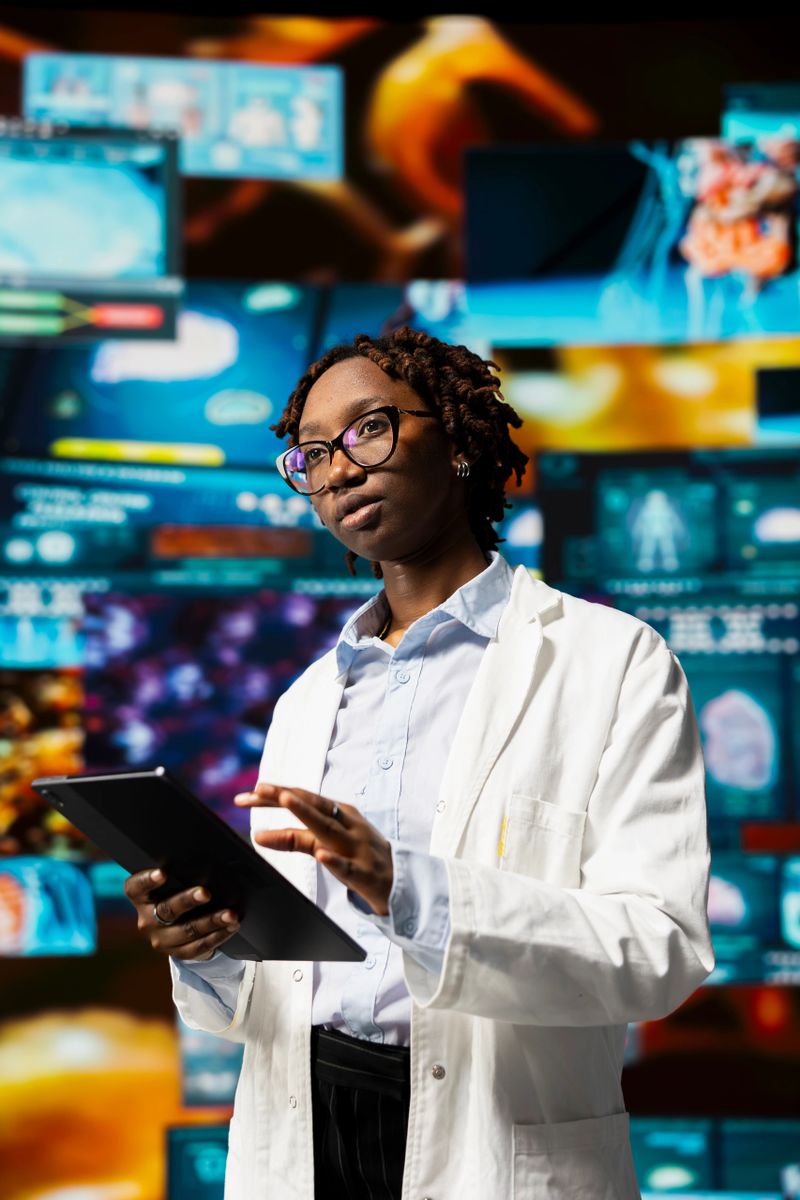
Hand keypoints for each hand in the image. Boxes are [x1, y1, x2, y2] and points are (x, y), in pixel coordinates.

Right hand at [123, 868, 240, 960]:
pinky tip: (231, 926)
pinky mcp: (177, 953)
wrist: (177, 925)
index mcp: (141, 898)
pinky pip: (199, 947)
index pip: (136, 887)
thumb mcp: (173, 883)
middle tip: (206, 893)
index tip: (162, 873)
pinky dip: (218, 936)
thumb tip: (208, 862)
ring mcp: (161, 940)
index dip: (147, 880)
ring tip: (230, 914)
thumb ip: (181, 874)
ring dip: (212, 921)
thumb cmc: (177, 891)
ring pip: (187, 930)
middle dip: (188, 900)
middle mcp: (146, 920)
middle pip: (166, 910)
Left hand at [235, 783, 392, 915]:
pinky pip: (348, 866)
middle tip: (259, 789)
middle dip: (286, 796)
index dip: (274, 795)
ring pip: (329, 828)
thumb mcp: (325, 840)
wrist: (398, 879)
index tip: (247, 793)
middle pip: (313, 806)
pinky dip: (335, 859)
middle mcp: (346, 823)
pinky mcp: (365, 872)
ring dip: (307, 813)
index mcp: (337, 812)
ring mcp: (356, 846)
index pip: (302, 798)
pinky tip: (321, 855)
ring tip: (286, 801)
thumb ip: (293, 838)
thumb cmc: (357, 853)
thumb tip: (258, 835)